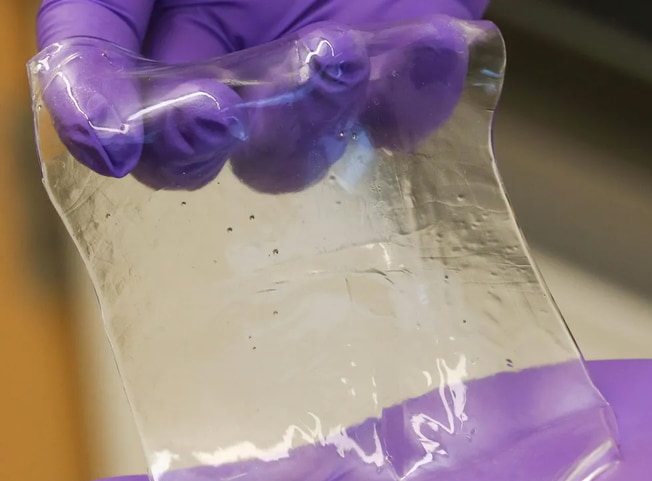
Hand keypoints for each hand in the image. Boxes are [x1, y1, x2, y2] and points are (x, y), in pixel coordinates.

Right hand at [34, 1, 489, 189]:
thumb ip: (111, 4)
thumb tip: (84, 83)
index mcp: (165, 24)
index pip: (107, 89)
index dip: (95, 119)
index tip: (110, 143)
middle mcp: (229, 70)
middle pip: (190, 154)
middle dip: (191, 145)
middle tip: (217, 112)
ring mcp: (310, 89)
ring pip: (292, 159)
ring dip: (309, 118)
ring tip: (340, 51)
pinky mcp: (391, 88)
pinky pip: (400, 121)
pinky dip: (416, 89)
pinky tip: (430, 40)